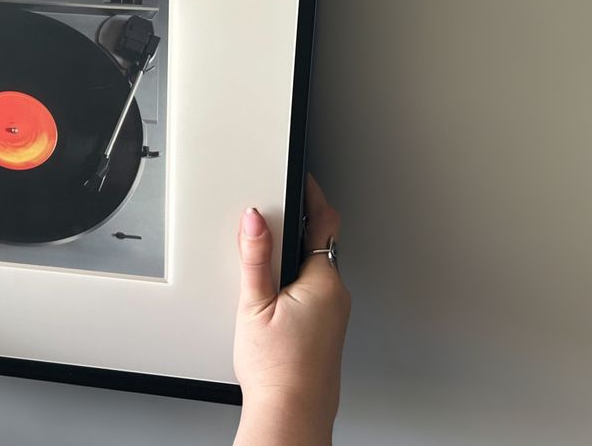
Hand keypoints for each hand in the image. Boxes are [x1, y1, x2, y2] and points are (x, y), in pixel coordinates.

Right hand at [233, 175, 350, 444]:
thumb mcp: (254, 304)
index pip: (324, 222)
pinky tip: (273, 300)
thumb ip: (255, 257)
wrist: (291, 414)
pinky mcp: (327, 330)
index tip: (300, 178)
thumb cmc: (277, 370)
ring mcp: (335, 314)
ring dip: (295, 260)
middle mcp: (337, 295)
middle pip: (320, 245)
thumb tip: (255, 218)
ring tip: (264, 264)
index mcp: (323, 282)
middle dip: (296, 230)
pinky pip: (315, 294)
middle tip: (271, 218)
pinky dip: (296, 285)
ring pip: (316, 271)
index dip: (311, 195)